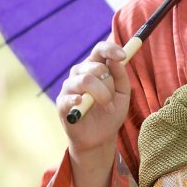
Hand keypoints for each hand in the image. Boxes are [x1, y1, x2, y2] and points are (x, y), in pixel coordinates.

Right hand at [56, 40, 131, 156]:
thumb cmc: (111, 112)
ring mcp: (69, 87)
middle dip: (109, 85)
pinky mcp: (62, 103)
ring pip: (85, 80)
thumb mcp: (123, 95)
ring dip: (102, 96)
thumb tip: (117, 60)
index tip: (123, 56)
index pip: (99, 49)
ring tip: (107, 109)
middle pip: (95, 67)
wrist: (100, 137)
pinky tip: (82, 103)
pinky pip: (69, 96)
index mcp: (95, 67)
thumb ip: (121, 76)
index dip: (110, 49)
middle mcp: (80, 73)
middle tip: (112, 102)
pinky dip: (78, 99)